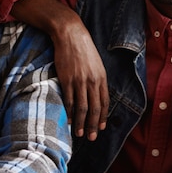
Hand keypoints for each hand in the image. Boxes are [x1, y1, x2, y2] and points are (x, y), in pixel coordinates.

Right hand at [52, 11, 108, 140]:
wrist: (71, 35)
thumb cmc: (83, 49)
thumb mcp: (96, 63)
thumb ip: (97, 79)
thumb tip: (96, 95)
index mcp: (101, 77)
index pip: (105, 102)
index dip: (103, 117)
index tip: (100, 128)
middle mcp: (92, 81)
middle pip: (94, 108)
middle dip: (93, 125)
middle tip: (91, 138)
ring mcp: (79, 81)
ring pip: (82, 108)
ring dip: (81, 123)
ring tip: (79, 133)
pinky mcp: (67, 79)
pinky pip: (69, 100)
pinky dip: (70, 112)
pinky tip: (69, 120)